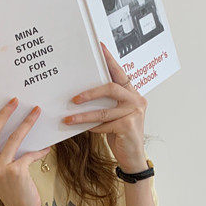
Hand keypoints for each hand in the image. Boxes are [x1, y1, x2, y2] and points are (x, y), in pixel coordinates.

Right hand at [0, 97, 50, 205]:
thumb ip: (3, 157)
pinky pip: (29, 154)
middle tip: (15, 101)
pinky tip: (46, 148)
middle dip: (4, 113)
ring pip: (13, 139)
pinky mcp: (15, 172)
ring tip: (36, 112)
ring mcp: (0, 169)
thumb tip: (16, 133)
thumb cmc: (14, 193)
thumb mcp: (3, 174)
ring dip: (26, 123)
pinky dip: (39, 150)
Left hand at [62, 41, 147, 171]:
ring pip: (103, 111)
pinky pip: (104, 125)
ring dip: (83, 115)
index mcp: (132, 94)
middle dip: (90, 92)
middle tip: (74, 98)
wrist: (133, 157)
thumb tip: (82, 95)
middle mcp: (136, 100)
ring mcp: (135, 113)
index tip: (99, 47)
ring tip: (68, 118)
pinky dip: (92, 127)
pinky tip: (84, 129)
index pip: (119, 73)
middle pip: (111, 88)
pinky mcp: (129, 126)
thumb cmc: (121, 135)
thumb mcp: (114, 116)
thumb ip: (106, 104)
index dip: (109, 60)